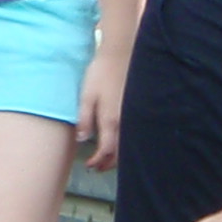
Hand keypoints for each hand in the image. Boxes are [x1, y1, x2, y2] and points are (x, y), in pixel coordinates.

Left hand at [77, 39, 123, 169]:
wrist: (121, 53)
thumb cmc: (101, 73)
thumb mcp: (86, 95)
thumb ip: (84, 119)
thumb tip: (82, 140)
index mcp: (111, 120)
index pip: (106, 151)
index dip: (98, 161)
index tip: (89, 165)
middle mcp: (126, 122)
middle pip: (120, 152)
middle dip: (109, 163)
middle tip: (97, 167)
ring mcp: (134, 116)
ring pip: (129, 144)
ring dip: (119, 155)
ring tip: (107, 158)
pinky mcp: (139, 109)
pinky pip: (135, 133)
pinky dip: (128, 143)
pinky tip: (121, 141)